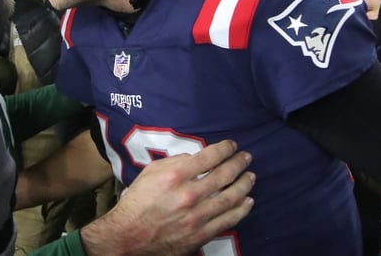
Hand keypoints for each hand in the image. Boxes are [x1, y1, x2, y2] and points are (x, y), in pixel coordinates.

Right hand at [81, 140, 253, 255]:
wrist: (129, 236)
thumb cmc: (137, 202)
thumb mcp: (149, 172)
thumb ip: (174, 162)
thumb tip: (194, 158)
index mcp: (175, 175)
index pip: (209, 157)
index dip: (225, 148)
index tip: (232, 145)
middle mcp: (189, 194)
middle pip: (224, 175)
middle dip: (239, 163)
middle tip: (246, 157)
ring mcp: (197, 216)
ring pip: (231, 197)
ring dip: (244, 184)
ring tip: (250, 177)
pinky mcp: (201, 234)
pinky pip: (228, 220)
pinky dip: (242, 210)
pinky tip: (248, 201)